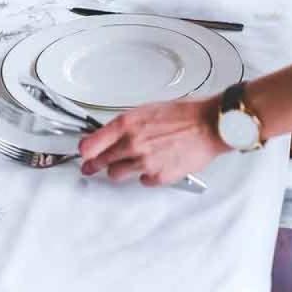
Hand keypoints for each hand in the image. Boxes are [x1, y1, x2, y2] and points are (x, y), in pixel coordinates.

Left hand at [78, 96, 229, 185]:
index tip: (83, 153)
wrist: (208, 125)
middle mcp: (132, 144)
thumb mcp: (148, 110)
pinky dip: (145, 174)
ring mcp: (145, 162)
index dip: (85, 150)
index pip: (91, 144)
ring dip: (120, 169)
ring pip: (117, 174)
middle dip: (94, 164)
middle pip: (101, 162)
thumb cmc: (184, 114)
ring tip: (127, 164)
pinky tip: (153, 165)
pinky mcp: (159, 177)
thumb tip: (114, 134)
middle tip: (90, 167)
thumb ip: (128, 124)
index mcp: (127, 124)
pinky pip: (142, 180)